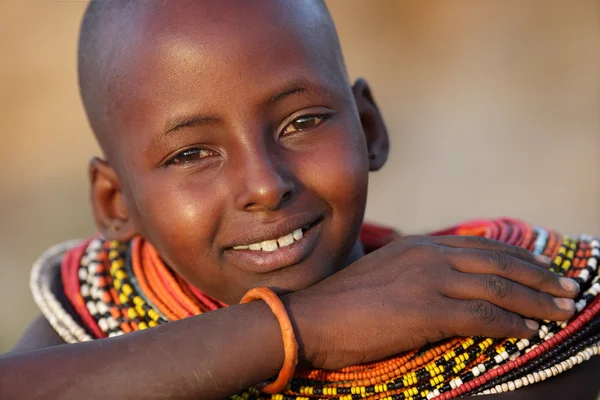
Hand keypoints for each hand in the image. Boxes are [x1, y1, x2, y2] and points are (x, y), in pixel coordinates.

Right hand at [287, 235, 578, 369]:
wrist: (311, 317)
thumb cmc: (343, 302)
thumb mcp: (384, 275)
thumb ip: (415, 272)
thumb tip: (444, 284)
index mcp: (418, 246)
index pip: (482, 246)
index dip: (519, 258)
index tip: (545, 269)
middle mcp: (428, 256)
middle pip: (498, 262)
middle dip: (539, 277)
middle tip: (568, 290)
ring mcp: (428, 281)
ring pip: (496, 288)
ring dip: (535, 302)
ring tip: (561, 311)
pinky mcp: (426, 310)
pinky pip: (481, 316)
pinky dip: (510, 324)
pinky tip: (527, 332)